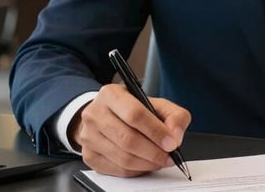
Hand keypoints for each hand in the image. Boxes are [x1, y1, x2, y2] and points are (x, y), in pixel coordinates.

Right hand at [68, 83, 191, 176]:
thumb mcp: (156, 103)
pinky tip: (145, 164)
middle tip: (169, 156)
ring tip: (160, 160)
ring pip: (123, 158)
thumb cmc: (131, 110)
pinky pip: (117, 170)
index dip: (156, 131)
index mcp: (111, 94)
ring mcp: (88, 136)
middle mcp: (95, 114)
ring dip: (147, 163)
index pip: (134, 114)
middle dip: (154, 151)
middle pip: (128, 139)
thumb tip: (175, 136)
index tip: (171, 142)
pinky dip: (137, 170)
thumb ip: (174, 115)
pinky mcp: (89, 156)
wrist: (104, 116)